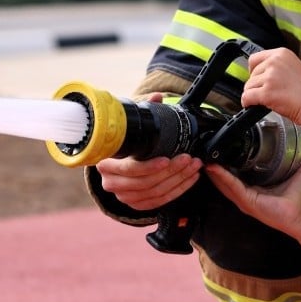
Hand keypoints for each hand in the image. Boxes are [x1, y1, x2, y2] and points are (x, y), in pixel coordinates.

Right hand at [93, 92, 201, 209]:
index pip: (128, 169)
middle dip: (171, 171)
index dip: (149, 166)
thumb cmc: (125, 144)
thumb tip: (157, 96)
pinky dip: (178, 190)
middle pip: (146, 182)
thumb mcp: (131, 127)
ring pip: (155, 192)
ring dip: (179, 179)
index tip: (167, 159)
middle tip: (189, 158)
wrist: (116, 166)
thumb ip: (144, 111)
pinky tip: (190, 178)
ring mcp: (124, 196)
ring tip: (194, 166)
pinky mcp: (136, 205)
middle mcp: (111, 183)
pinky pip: (160, 201)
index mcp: (106, 163)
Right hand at [208, 134, 300, 236]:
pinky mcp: (248, 203)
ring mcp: (246, 200)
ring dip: (215, 172)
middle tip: (207, 151)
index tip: (222, 148)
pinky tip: (215, 169)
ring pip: (225, 183)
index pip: (237, 174)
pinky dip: (223, 178)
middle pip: (226, 179)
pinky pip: (233, 188)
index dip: (228, 163)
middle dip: (216, 166)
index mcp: (256, 188)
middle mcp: (248, 195)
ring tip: (206, 157)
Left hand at [242, 48, 300, 126]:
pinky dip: (248, 103)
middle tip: (269, 92)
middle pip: (251, 74)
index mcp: (282, 54)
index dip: (254, 70)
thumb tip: (261, 75)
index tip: (258, 78)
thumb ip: (277, 67)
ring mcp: (270, 77)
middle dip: (256, 85)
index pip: (255, 58)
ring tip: (269, 100)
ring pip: (248, 86)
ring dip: (254, 95)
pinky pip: (247, 97)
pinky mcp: (267, 93)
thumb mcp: (294, 68)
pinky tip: (256, 106)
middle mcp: (274, 62)